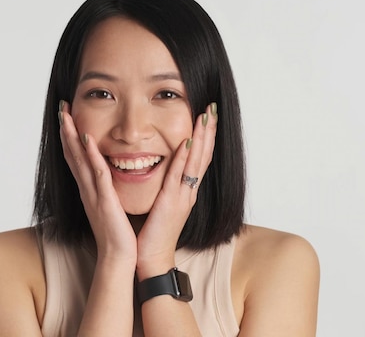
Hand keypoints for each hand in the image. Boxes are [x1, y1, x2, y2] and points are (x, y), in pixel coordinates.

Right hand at [58, 101, 136, 260]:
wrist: (118, 257)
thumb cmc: (117, 234)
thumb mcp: (109, 206)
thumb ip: (106, 191)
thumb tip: (108, 177)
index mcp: (90, 190)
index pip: (76, 159)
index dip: (70, 138)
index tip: (68, 118)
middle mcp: (87, 189)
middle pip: (72, 155)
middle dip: (66, 131)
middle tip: (62, 109)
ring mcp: (93, 194)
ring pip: (79, 160)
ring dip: (72, 137)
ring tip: (66, 117)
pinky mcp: (104, 200)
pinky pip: (97, 173)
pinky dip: (91, 155)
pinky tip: (87, 139)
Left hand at [136, 103, 217, 277]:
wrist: (153, 257)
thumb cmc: (154, 232)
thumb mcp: (164, 203)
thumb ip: (168, 186)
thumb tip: (165, 168)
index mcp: (186, 191)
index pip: (200, 158)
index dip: (205, 136)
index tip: (207, 115)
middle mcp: (189, 191)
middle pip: (204, 155)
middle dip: (209, 130)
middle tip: (212, 107)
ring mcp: (183, 196)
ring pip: (196, 161)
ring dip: (202, 137)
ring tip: (205, 116)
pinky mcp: (171, 202)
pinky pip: (178, 176)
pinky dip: (183, 158)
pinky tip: (186, 142)